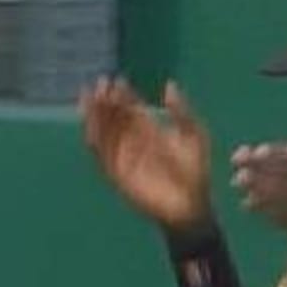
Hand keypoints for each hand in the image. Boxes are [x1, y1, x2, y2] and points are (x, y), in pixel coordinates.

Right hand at [79, 75, 213, 233]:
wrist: (191, 206)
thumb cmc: (196, 173)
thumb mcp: (193, 136)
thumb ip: (181, 112)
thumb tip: (169, 84)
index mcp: (151, 130)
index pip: (132, 108)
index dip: (123, 94)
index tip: (117, 80)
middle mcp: (134, 141)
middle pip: (115, 117)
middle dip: (106, 100)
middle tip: (101, 85)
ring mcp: (124, 157)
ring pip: (104, 132)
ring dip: (96, 116)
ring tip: (93, 99)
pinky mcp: (117, 175)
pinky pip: (102, 156)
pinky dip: (94, 141)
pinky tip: (90, 126)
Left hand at [232, 142, 286, 262]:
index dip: (274, 155)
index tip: (254, 151)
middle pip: (286, 177)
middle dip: (259, 169)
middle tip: (237, 163)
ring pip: (282, 198)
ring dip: (257, 188)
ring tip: (238, 183)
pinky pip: (284, 218)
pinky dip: (265, 210)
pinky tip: (250, 204)